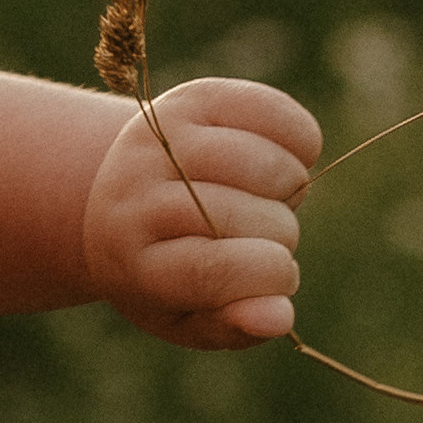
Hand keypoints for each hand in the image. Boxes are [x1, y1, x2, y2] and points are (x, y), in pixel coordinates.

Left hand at [81, 77, 319, 347]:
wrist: (122, 196)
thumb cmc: (167, 272)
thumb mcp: (186, 316)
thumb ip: (232, 324)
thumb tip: (279, 317)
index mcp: (128, 257)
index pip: (212, 269)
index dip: (268, 277)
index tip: (280, 277)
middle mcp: (134, 190)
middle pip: (245, 215)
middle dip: (278, 236)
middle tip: (259, 238)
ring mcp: (162, 136)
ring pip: (263, 163)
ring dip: (289, 190)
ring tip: (264, 199)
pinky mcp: (192, 97)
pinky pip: (272, 112)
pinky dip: (300, 141)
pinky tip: (285, 159)